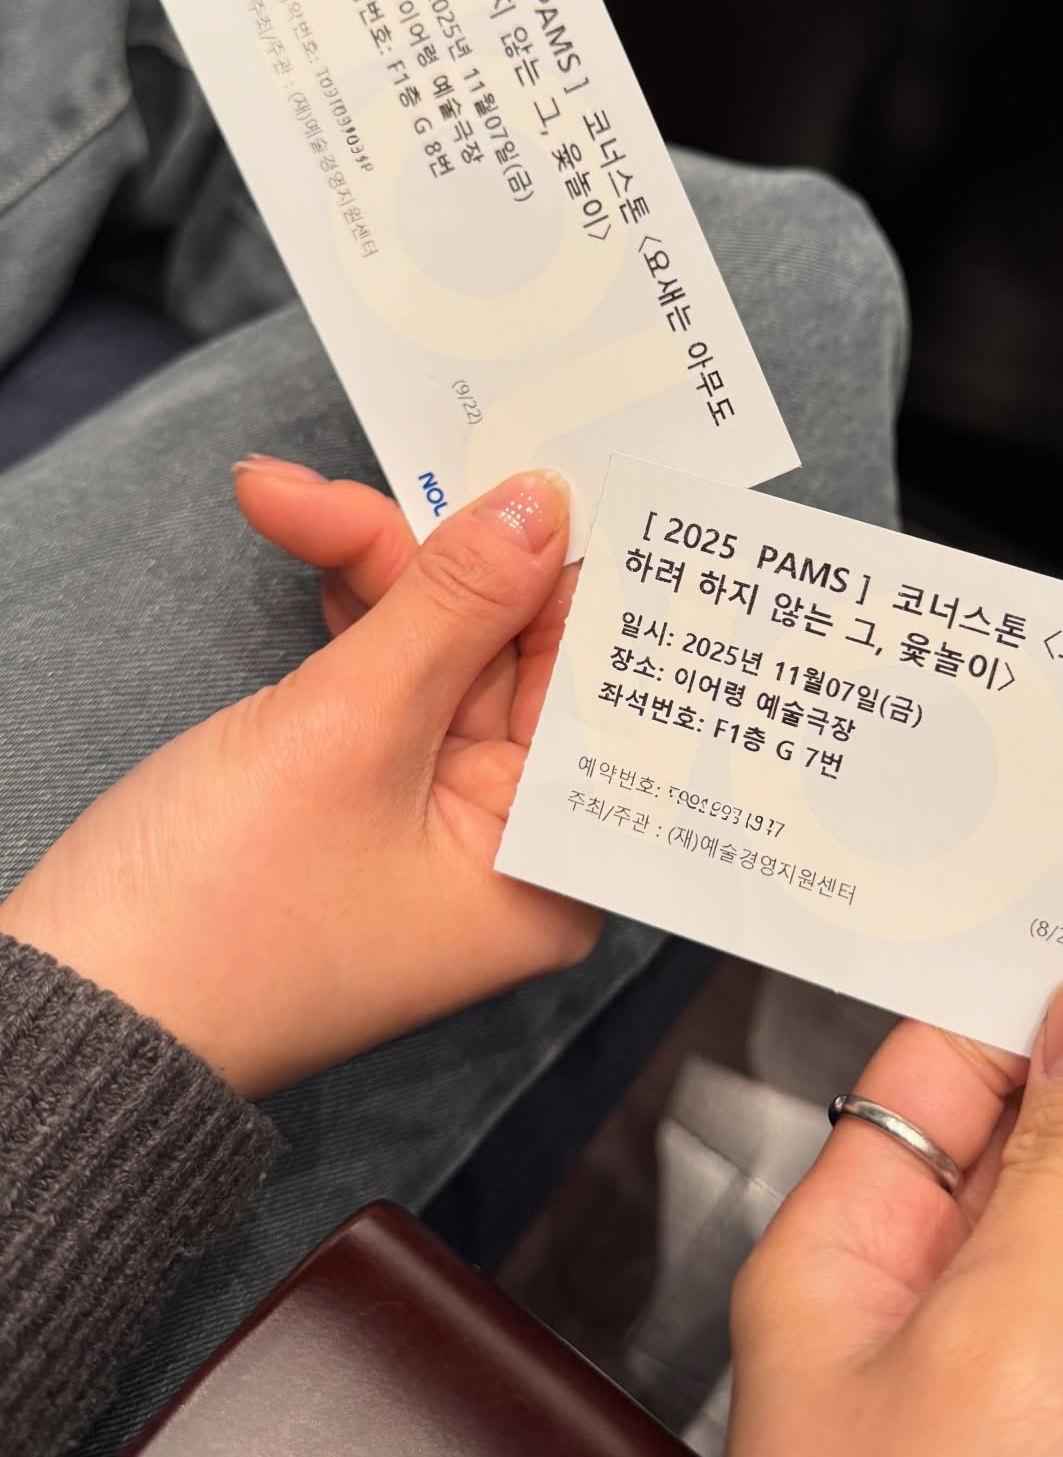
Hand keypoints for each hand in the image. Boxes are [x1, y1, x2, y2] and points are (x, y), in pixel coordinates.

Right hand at [0, 463, 598, 1095]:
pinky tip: (304, 527)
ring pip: (445, 643)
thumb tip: (542, 507)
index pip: (603, 688)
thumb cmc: (212, 912)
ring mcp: (434, 812)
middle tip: (418, 453)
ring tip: (289, 493)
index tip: (569, 468)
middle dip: (457, 550)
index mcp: (550, 866)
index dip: (587, 569)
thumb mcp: (349, 729)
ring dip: (377, 562)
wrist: (65, 1003)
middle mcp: (512, 843)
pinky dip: (348, 605)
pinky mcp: (365, 786)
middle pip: (521, 650)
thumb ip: (456, 605)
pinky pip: (386, 671)